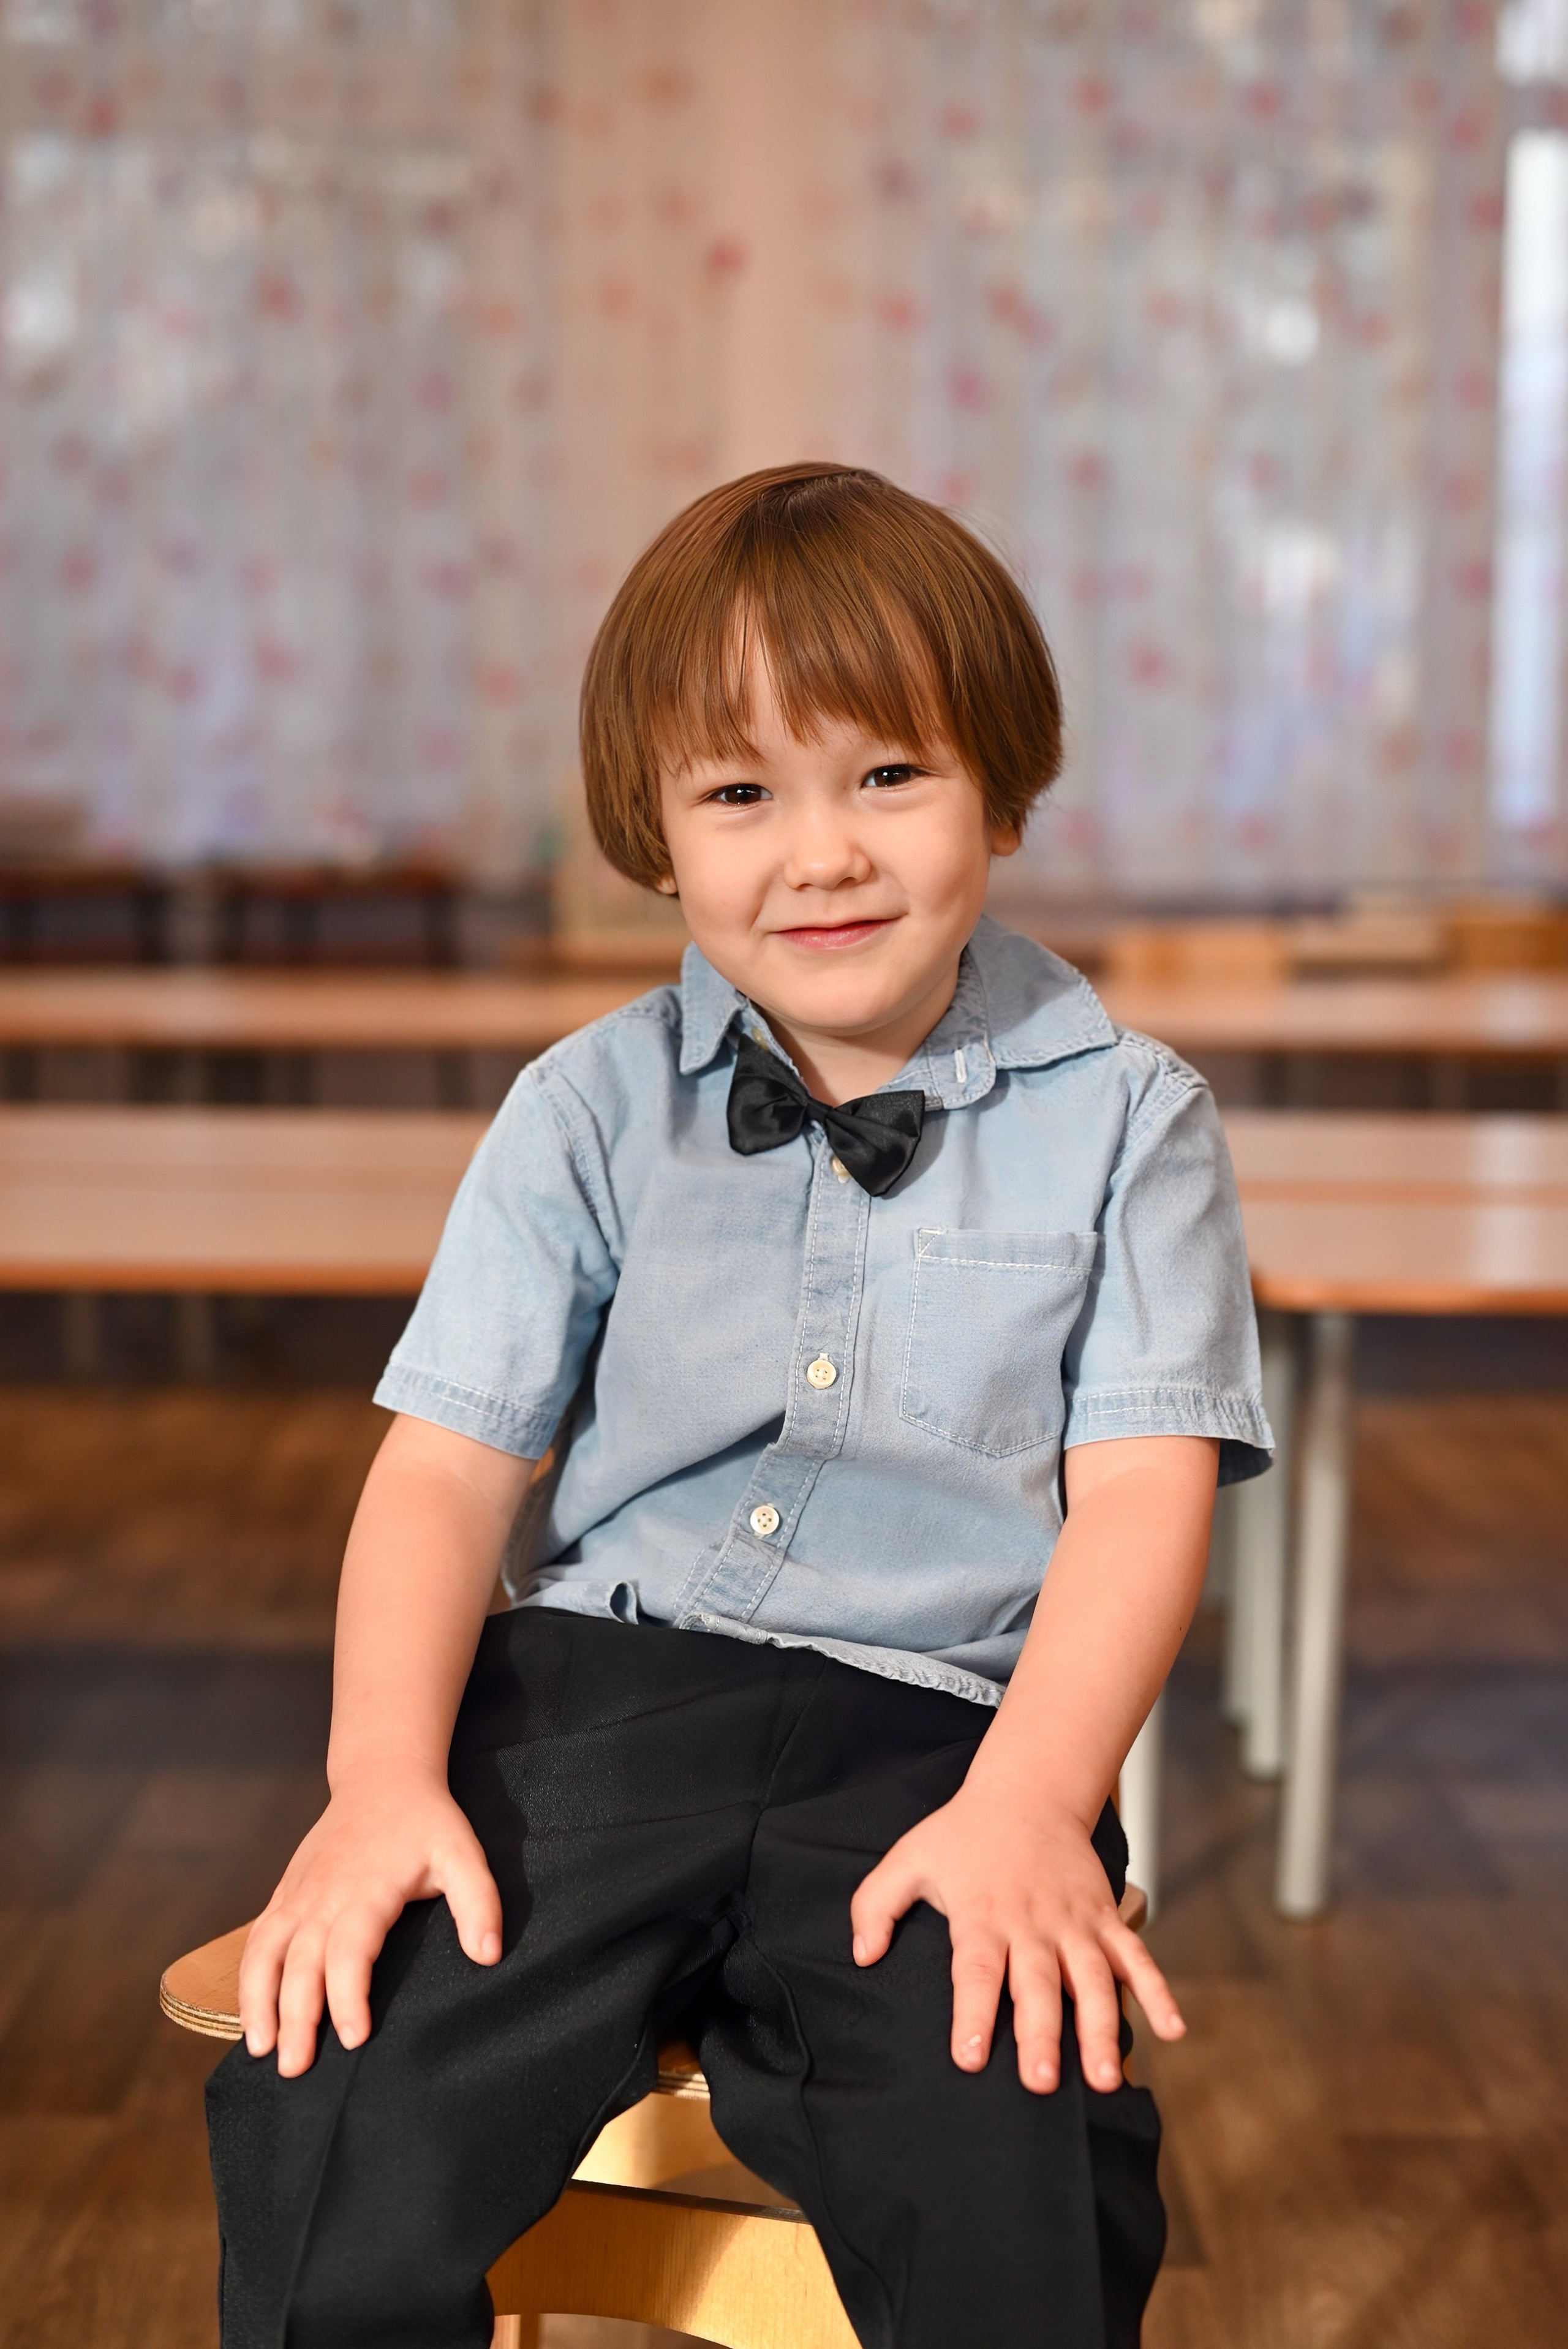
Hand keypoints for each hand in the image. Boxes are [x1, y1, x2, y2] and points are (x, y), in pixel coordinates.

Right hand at [237, 1761, 501, 2076]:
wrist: (382, 1776)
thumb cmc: (425, 1821)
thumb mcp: (463, 1854)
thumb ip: (479, 1903)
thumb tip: (488, 1955)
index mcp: (368, 1889)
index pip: (350, 1950)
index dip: (348, 1995)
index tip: (354, 2038)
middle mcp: (324, 1894)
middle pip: (301, 1961)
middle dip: (295, 2017)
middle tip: (294, 2068)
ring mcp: (298, 1893)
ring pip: (266, 1952)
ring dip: (258, 2000)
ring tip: (260, 2049)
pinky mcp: (284, 1892)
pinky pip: (258, 1938)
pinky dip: (247, 1977)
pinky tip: (251, 2014)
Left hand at [849, 1786, 1183, 2094]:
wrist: (1028, 1791)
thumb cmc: (963, 1833)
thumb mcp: (908, 1858)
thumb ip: (876, 1906)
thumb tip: (862, 1957)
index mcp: (982, 1914)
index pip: (975, 1970)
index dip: (972, 2014)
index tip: (970, 2057)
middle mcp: (1032, 1923)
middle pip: (1038, 1984)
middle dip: (1040, 2034)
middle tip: (1040, 2082)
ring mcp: (1075, 1922)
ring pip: (1093, 1980)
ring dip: (1100, 2028)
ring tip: (1103, 2078)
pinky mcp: (1105, 1917)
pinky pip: (1136, 1957)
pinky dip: (1158, 1991)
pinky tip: (1173, 2030)